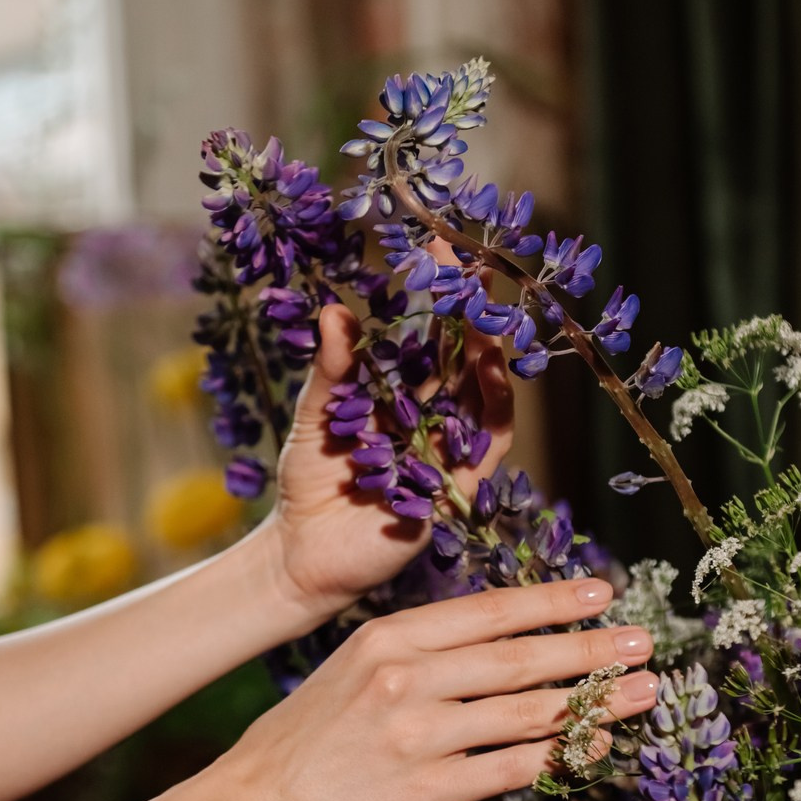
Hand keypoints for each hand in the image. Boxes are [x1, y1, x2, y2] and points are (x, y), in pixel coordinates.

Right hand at [212, 577, 655, 800]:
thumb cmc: (304, 742)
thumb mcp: (350, 670)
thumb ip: (416, 655)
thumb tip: (493, 647)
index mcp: (389, 640)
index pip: (488, 612)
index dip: (551, 603)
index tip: (601, 594)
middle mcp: (407, 679)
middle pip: (518, 658)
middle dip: (588, 649)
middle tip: (644, 642)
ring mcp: (419, 735)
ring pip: (526, 712)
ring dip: (592, 702)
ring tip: (641, 693)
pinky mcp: (428, 791)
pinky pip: (510, 768)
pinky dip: (559, 757)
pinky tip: (595, 749)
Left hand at [267, 291, 513, 625]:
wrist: (303, 553)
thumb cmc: (307, 485)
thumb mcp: (314, 416)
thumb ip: (331, 370)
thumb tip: (335, 311)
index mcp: (401, 396)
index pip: (430, 337)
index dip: (439, 295)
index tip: (441, 246)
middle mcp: (432, 420)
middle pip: (465, 359)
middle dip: (475, 314)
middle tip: (479, 268)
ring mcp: (449, 452)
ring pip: (486, 395)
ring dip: (491, 353)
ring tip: (488, 313)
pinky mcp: (459, 489)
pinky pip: (490, 443)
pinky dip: (497, 408)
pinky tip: (496, 373)